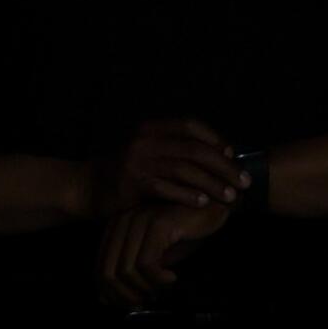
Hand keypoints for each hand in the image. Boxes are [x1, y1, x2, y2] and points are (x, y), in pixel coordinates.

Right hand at [89, 118, 247, 215]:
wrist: (85, 189)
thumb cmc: (124, 175)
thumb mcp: (146, 154)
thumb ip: (173, 152)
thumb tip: (218, 156)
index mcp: (151, 128)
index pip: (190, 125)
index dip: (214, 138)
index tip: (233, 155)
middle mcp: (145, 139)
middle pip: (193, 148)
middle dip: (223, 165)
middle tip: (243, 182)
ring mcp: (137, 159)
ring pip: (184, 168)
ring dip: (211, 183)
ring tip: (229, 197)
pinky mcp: (132, 181)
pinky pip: (166, 187)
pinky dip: (187, 195)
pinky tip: (203, 203)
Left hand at [97, 200, 232, 305]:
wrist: (215, 206)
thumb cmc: (186, 230)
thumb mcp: (156, 255)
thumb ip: (131, 273)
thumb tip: (105, 299)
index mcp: (117, 226)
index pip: (99, 268)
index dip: (111, 294)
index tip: (131, 304)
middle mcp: (123, 221)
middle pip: (108, 273)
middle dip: (125, 297)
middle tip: (145, 302)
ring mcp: (139, 220)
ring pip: (125, 270)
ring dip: (143, 289)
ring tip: (160, 290)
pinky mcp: (158, 224)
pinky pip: (147, 263)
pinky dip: (158, 279)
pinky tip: (172, 278)